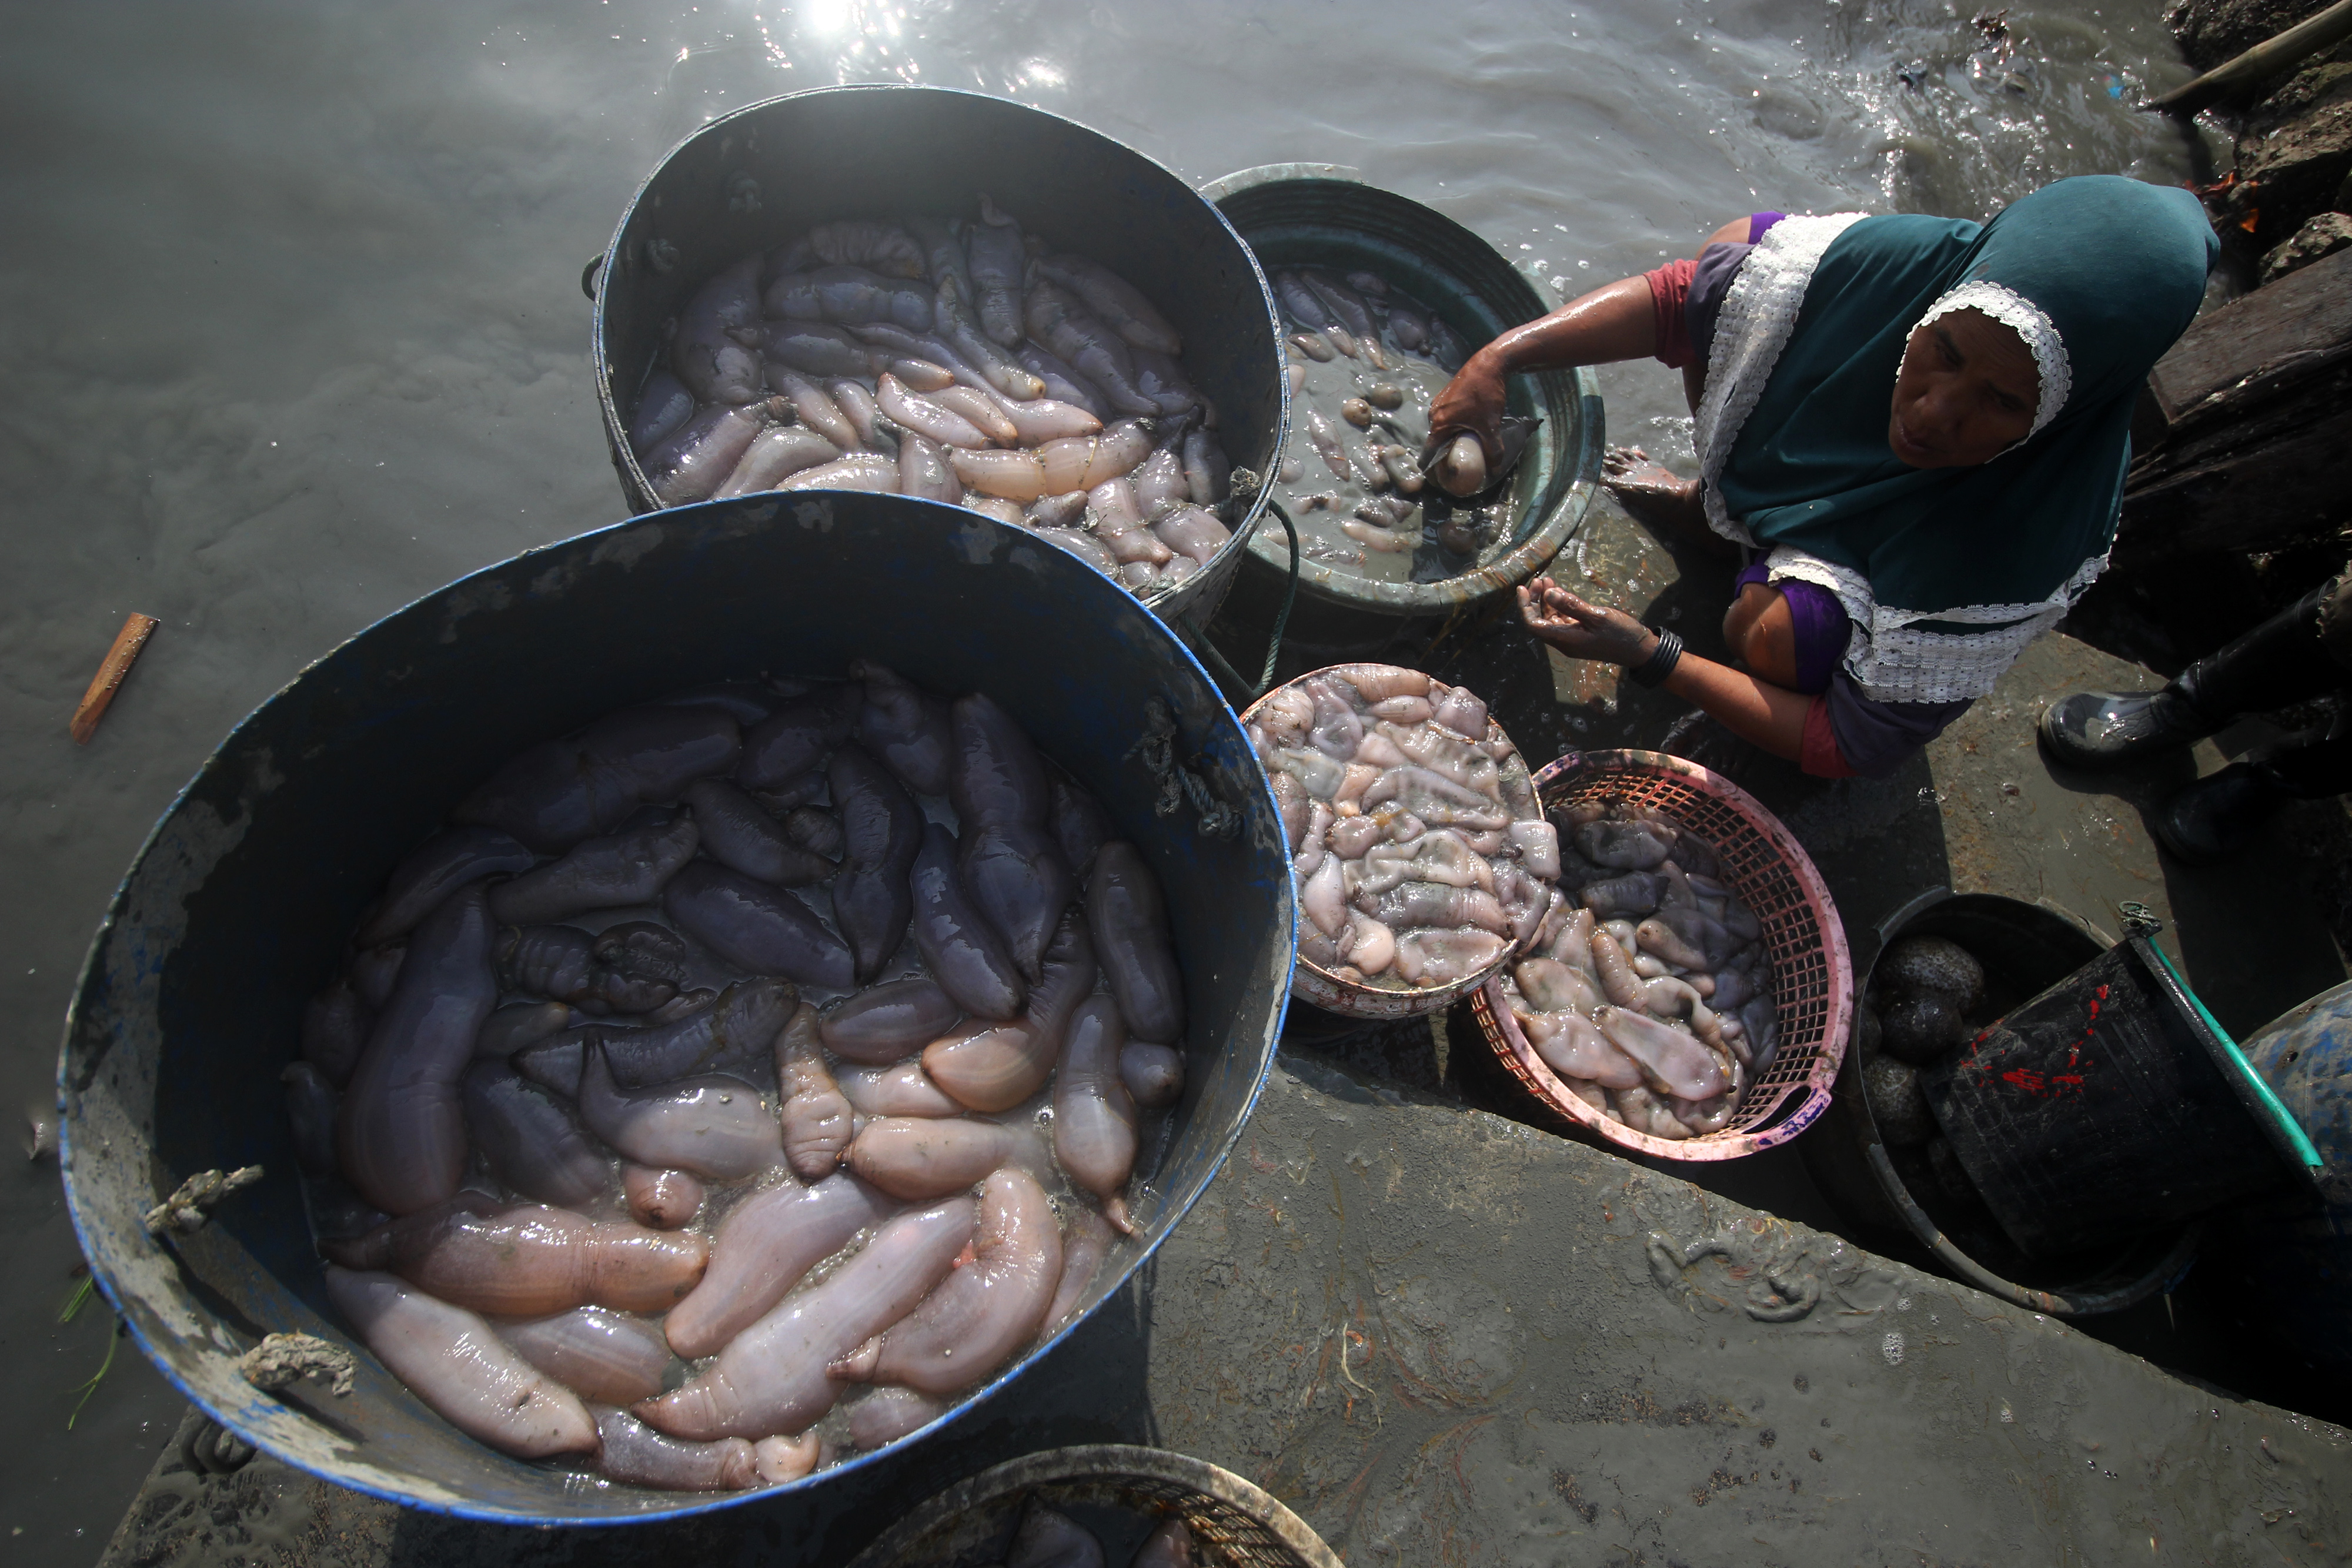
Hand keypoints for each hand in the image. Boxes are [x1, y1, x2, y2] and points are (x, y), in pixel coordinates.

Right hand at [1425, 346, 1509, 465]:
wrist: (1490, 363)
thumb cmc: (1485, 394)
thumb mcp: (1491, 425)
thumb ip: (1493, 449)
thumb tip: (1495, 469)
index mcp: (1438, 422)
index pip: (1429, 452)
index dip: (1433, 466)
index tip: (1440, 476)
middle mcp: (1434, 412)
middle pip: (1437, 440)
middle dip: (1445, 452)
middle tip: (1457, 462)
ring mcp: (1439, 402)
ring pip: (1443, 427)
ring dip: (1452, 437)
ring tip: (1464, 445)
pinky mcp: (1448, 394)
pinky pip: (1448, 416)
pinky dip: (1455, 424)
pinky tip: (1468, 426)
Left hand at [1516, 577, 1658, 666]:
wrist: (1639, 650)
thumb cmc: (1620, 634)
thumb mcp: (1597, 616)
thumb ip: (1572, 605)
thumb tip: (1548, 594)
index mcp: (1565, 640)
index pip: (1533, 625)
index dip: (1524, 607)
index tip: (1522, 588)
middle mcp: (1564, 641)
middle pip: (1539, 621)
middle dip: (1535, 600)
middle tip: (1539, 579)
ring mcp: (1572, 638)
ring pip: (1551, 618)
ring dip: (1546, 600)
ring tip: (1548, 580)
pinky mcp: (1581, 634)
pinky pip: (1563, 619)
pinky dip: (1559, 605)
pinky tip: (1561, 591)